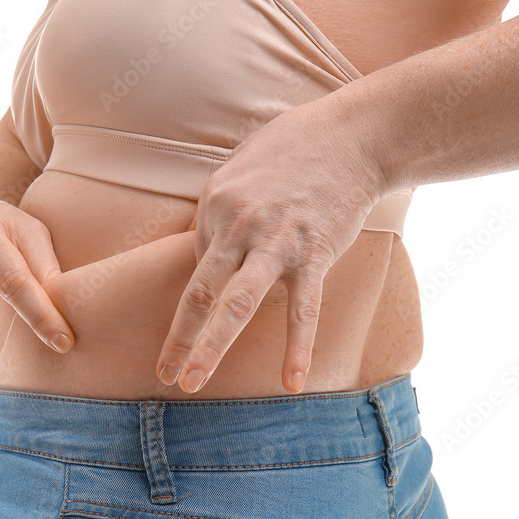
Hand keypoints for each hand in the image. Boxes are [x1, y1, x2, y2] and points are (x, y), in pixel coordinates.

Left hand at [154, 95, 385, 394]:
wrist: (354, 135)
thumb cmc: (297, 146)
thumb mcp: (243, 166)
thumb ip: (224, 206)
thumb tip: (214, 244)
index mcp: (216, 202)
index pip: (202, 258)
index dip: (209, 282)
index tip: (213, 302)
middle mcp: (238, 224)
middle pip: (200, 292)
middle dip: (179, 338)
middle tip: (165, 374)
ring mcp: (276, 242)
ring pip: (235, 305)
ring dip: (210, 348)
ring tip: (192, 383)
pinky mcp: (314, 254)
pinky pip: (303, 311)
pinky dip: (297, 349)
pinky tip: (291, 382)